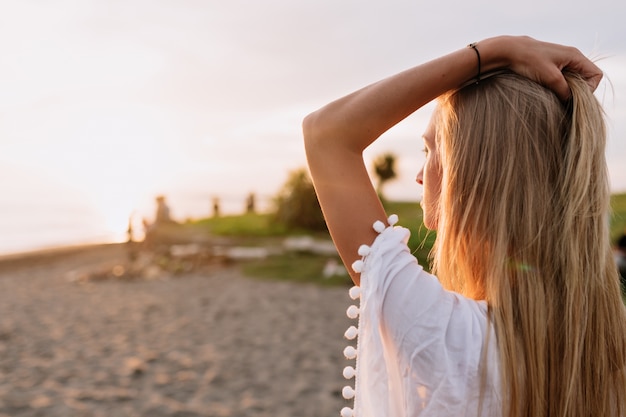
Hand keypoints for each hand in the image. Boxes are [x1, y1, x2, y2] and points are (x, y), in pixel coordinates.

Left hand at [484, 36, 602, 100]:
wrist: (507, 51)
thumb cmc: (529, 61)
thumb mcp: (550, 78)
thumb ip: (564, 91)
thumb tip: (570, 101)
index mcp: (575, 56)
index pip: (596, 75)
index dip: (589, 89)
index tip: (573, 97)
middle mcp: (571, 57)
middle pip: (585, 78)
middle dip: (577, 91)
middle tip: (563, 99)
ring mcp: (560, 61)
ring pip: (572, 80)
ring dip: (566, 90)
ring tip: (554, 95)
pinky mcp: (549, 66)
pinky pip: (561, 79)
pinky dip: (557, 87)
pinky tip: (547, 91)